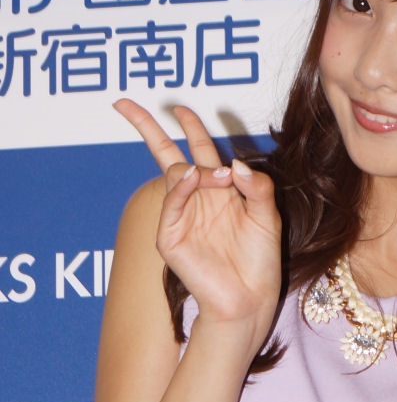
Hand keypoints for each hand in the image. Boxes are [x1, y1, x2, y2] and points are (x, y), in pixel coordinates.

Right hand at [114, 99, 281, 340]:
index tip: (179, 108)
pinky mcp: (170, 238)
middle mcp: (197, 199)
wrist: (251, 298)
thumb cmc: (260, 260)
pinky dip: (180, 186)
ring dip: (196, 168)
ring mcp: (180, 217)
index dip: (190, 127)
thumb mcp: (268, 215)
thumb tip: (234, 163)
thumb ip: (257, 187)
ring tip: (220, 177)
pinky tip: (193, 175)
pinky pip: (172, 203)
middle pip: (166, 155)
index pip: (198, 150)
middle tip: (123, 103)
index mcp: (219, 190)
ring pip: (174, 174)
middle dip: (146, 128)